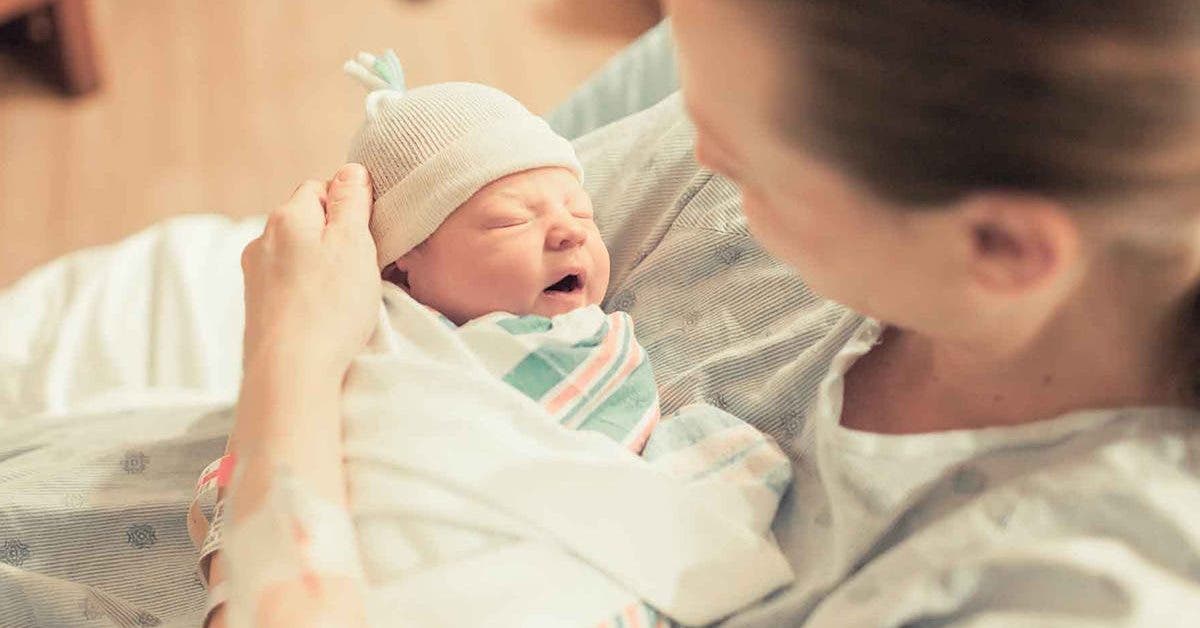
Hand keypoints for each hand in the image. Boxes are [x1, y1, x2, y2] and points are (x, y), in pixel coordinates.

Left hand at [240, 163, 379, 378]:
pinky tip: (323, 315)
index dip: (347, 206)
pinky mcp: (257, 309)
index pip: (319, 189)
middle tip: (360, 266)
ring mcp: (255, 277)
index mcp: (287, 217)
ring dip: (319, 266)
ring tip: (343, 296)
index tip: (367, 233)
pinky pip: (287, 286)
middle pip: (305, 223)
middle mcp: (262, 241)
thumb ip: (352, 202)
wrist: (291, 371)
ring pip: (295, 256)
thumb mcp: (354, 242)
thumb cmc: (329, 306)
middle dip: (332, 237)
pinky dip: (306, 293)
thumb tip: (350, 170)